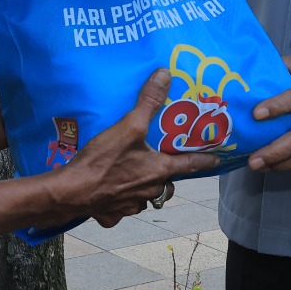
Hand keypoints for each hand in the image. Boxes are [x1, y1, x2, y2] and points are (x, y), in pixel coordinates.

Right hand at [56, 69, 218, 226]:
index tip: (217, 160)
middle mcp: (151, 191)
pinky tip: (109, 190)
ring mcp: (131, 206)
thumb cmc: (104, 160)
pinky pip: (123, 207)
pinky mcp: (113, 215)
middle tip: (159, 162)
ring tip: (132, 174)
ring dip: (143, 188)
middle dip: (166, 175)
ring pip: (146, 196)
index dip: (205, 160)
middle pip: (166, 183)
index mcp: (159, 170)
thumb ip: (148, 101)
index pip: (191, 165)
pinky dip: (120, 200)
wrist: (72, 192)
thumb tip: (165, 74)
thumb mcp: (128, 125)